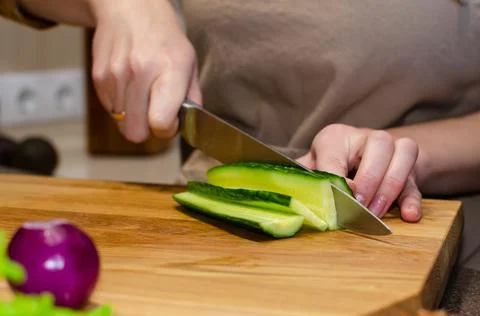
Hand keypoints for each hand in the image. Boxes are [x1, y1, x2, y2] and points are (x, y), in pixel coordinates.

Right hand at [90, 0, 201, 141]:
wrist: (131, 11)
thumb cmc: (165, 40)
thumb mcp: (190, 65)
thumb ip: (192, 99)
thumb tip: (187, 127)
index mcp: (170, 70)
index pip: (160, 122)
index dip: (167, 130)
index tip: (170, 122)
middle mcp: (140, 72)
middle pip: (136, 132)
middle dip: (148, 129)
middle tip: (156, 114)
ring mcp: (115, 75)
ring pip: (122, 124)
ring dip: (134, 117)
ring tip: (143, 94)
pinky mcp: (99, 77)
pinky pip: (111, 111)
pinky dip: (121, 106)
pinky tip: (130, 87)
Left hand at [297, 124, 420, 221]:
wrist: (361, 157)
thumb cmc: (330, 165)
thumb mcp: (312, 167)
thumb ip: (304, 177)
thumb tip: (289, 194)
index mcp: (335, 136)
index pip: (335, 153)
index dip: (337, 176)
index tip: (338, 197)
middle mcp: (366, 136)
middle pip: (379, 145)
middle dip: (369, 180)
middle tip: (359, 206)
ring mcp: (392, 149)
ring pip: (402, 155)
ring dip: (390, 188)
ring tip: (375, 212)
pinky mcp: (410, 168)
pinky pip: (416, 179)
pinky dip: (412, 198)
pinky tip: (409, 215)